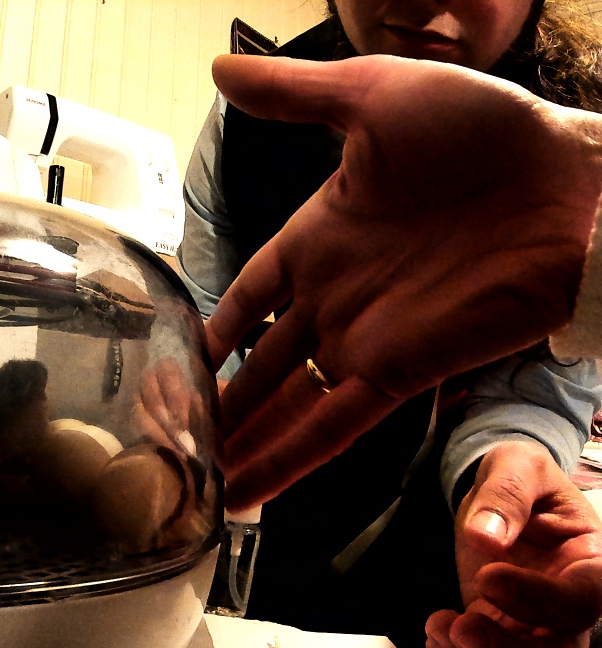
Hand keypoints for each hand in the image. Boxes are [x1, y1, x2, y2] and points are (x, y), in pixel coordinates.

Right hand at [204, 54, 601, 509]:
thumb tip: (222, 68)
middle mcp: (336, 298)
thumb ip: (295, 94)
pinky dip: (290, 460)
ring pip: (289, 407)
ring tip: (199, 488)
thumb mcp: (375, 96)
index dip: (215, 332)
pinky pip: (332, 426)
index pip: (247, 295)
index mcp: (320, 237)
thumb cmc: (486, 131)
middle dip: (222, 405)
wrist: (571, 180)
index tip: (179, 364)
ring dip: (246, 447)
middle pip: (262, 365)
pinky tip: (251, 491)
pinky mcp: (400, 374)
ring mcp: (365, 340)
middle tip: (173, 442)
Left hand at [425, 442, 601, 647]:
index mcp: (590, 563)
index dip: (538, 600)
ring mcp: (533, 625)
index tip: (487, 576)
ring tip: (439, 626)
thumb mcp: (516, 466)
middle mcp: (568, 605)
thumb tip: (486, 536)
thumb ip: (506, 494)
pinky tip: (436, 633)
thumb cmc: (521, 476)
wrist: (500, 492)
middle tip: (462, 627)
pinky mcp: (498, 631)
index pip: (581, 600)